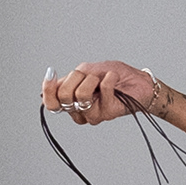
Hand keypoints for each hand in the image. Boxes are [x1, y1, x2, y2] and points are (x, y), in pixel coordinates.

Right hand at [44, 60, 158, 125]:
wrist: (138, 81)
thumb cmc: (114, 75)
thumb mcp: (87, 70)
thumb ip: (70, 78)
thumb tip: (50, 80)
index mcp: (71, 101)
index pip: (51, 103)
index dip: (47, 90)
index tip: (53, 74)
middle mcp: (80, 111)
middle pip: (63, 97)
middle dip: (75, 79)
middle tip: (88, 76)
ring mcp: (93, 114)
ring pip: (81, 96)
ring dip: (92, 80)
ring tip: (102, 78)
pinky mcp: (108, 113)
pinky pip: (102, 92)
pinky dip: (109, 79)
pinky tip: (113, 79)